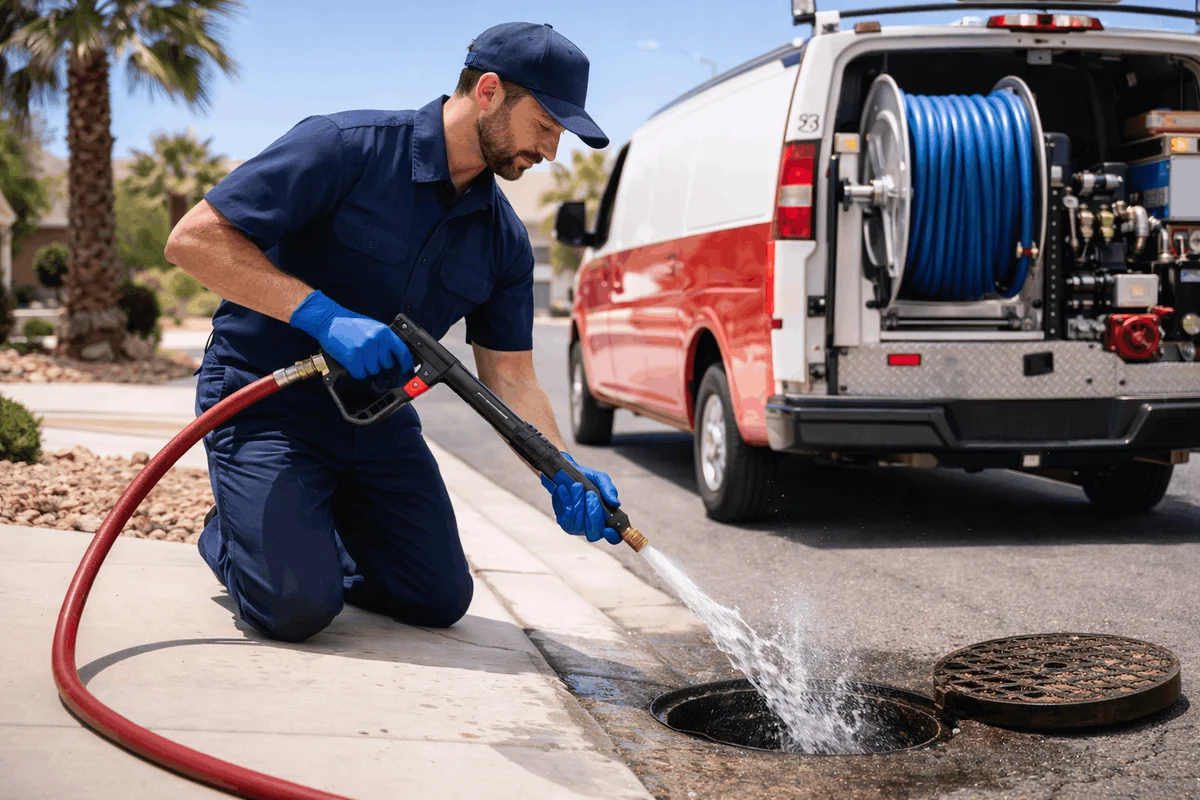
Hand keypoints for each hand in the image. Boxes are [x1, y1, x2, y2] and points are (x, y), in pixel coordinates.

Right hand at [290, 290, 412, 379]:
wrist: (329, 320)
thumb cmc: (350, 324)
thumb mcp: (373, 327)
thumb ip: (384, 340)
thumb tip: (395, 356)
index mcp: (384, 332)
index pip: (402, 351)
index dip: (406, 364)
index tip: (407, 371)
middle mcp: (376, 340)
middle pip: (386, 365)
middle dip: (379, 363)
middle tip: (369, 355)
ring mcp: (364, 350)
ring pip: (373, 371)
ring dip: (366, 367)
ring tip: (358, 355)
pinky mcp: (352, 358)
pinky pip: (360, 374)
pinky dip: (356, 371)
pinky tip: (352, 360)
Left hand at [540, 452, 621, 544]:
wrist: (564, 473)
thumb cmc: (586, 479)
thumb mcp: (600, 479)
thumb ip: (609, 489)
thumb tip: (616, 503)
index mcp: (605, 519)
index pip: (613, 537)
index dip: (613, 537)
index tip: (608, 528)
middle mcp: (591, 527)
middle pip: (594, 533)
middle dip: (593, 513)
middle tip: (590, 494)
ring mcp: (576, 526)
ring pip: (578, 523)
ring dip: (578, 501)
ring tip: (577, 486)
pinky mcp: (562, 521)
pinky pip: (565, 516)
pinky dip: (565, 500)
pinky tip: (563, 489)